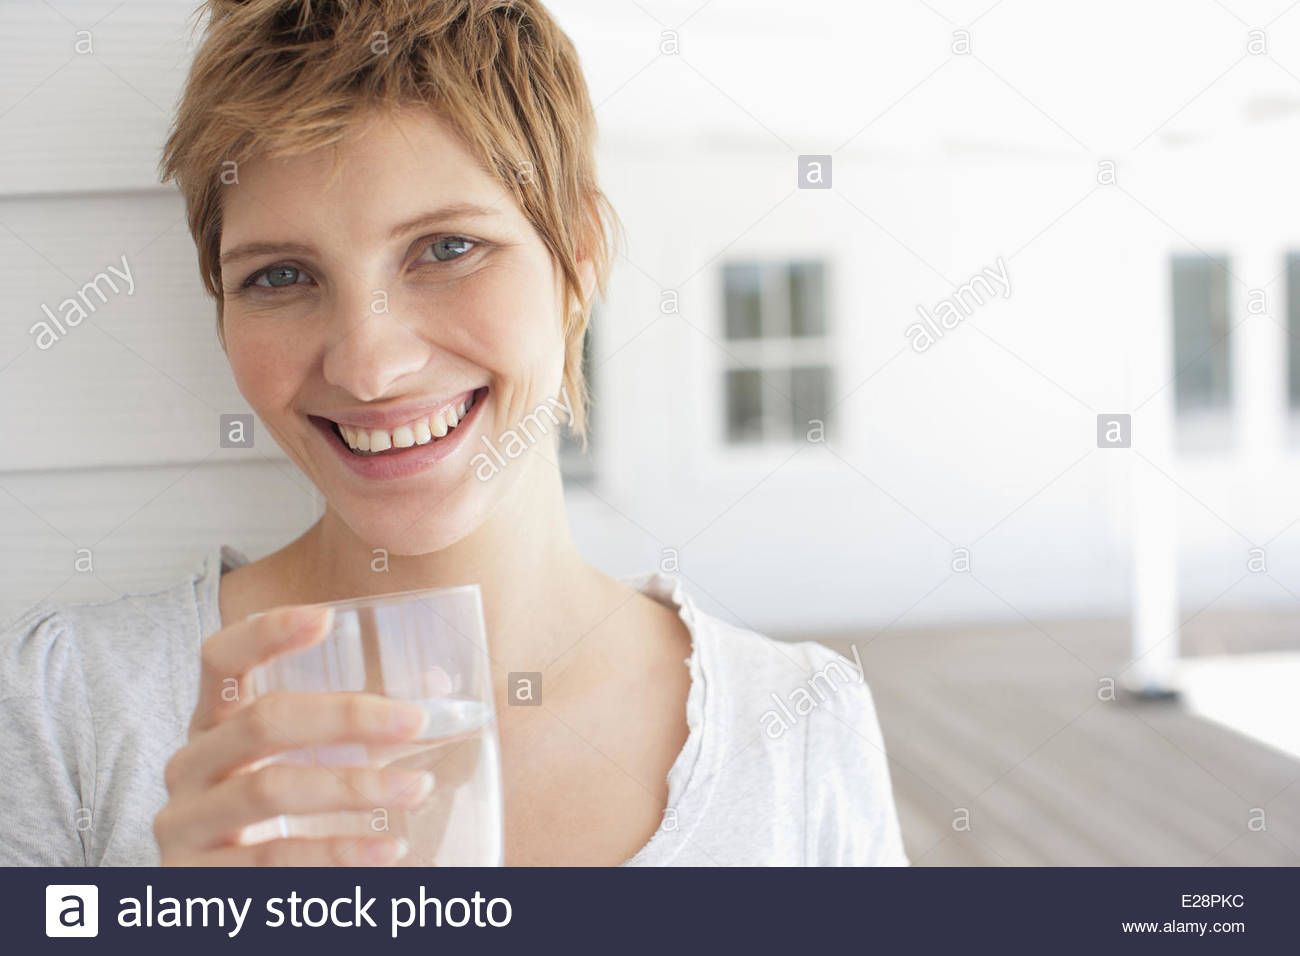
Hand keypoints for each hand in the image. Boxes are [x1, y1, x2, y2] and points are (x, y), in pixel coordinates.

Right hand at [154, 605, 431, 864]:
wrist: (212, 902)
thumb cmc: (266, 818)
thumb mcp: (292, 765)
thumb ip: (349, 729)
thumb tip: (436, 693)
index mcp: (213, 724)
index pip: (221, 660)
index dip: (265, 633)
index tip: (325, 617)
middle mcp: (190, 766)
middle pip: (262, 721)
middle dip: (346, 716)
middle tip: (416, 721)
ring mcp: (186, 824)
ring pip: (270, 789)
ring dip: (355, 787)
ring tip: (417, 788)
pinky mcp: (196, 879)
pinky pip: (274, 859)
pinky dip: (339, 853)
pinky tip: (389, 850)